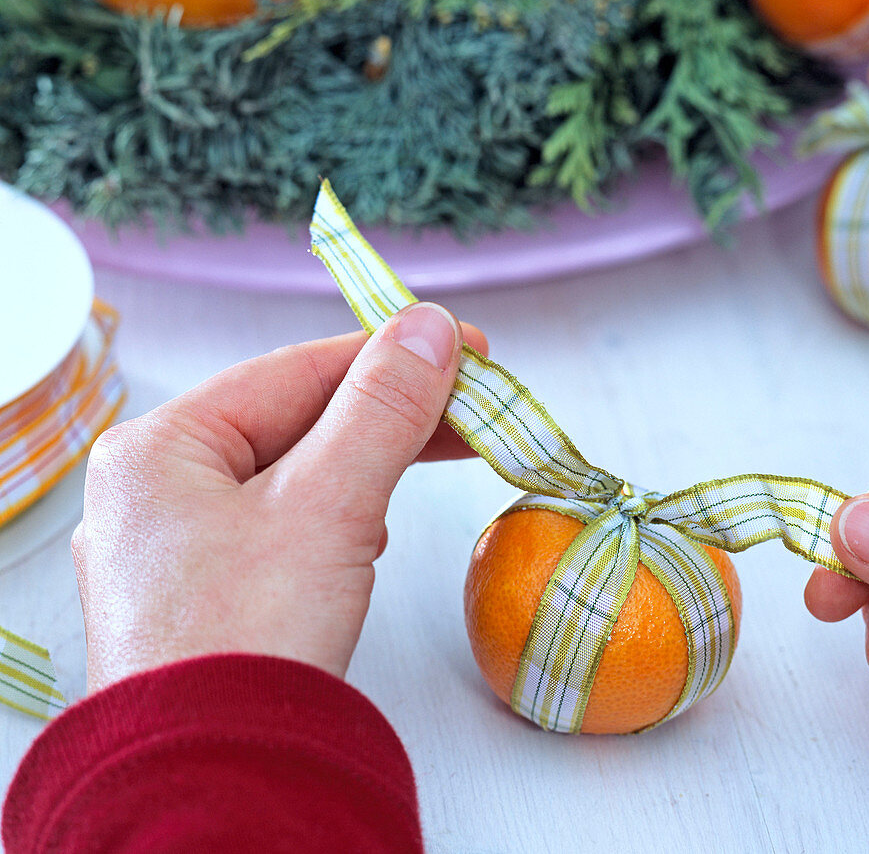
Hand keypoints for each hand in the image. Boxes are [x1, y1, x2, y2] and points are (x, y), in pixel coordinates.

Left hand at [73, 303, 486, 692]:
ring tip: (435, 462)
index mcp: (160, 449)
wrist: (217, 780)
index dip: (388, 354)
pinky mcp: (207, 598)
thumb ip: (383, 408)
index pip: (294, 372)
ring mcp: (178, 549)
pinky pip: (283, 528)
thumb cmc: (251, 635)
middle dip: (388, 416)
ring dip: (369, 466)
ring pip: (295, 477)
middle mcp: (157, 492)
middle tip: (472, 406)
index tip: (467, 349)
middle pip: (295, 423)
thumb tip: (430, 326)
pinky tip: (371, 530)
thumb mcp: (328, 504)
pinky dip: (339, 518)